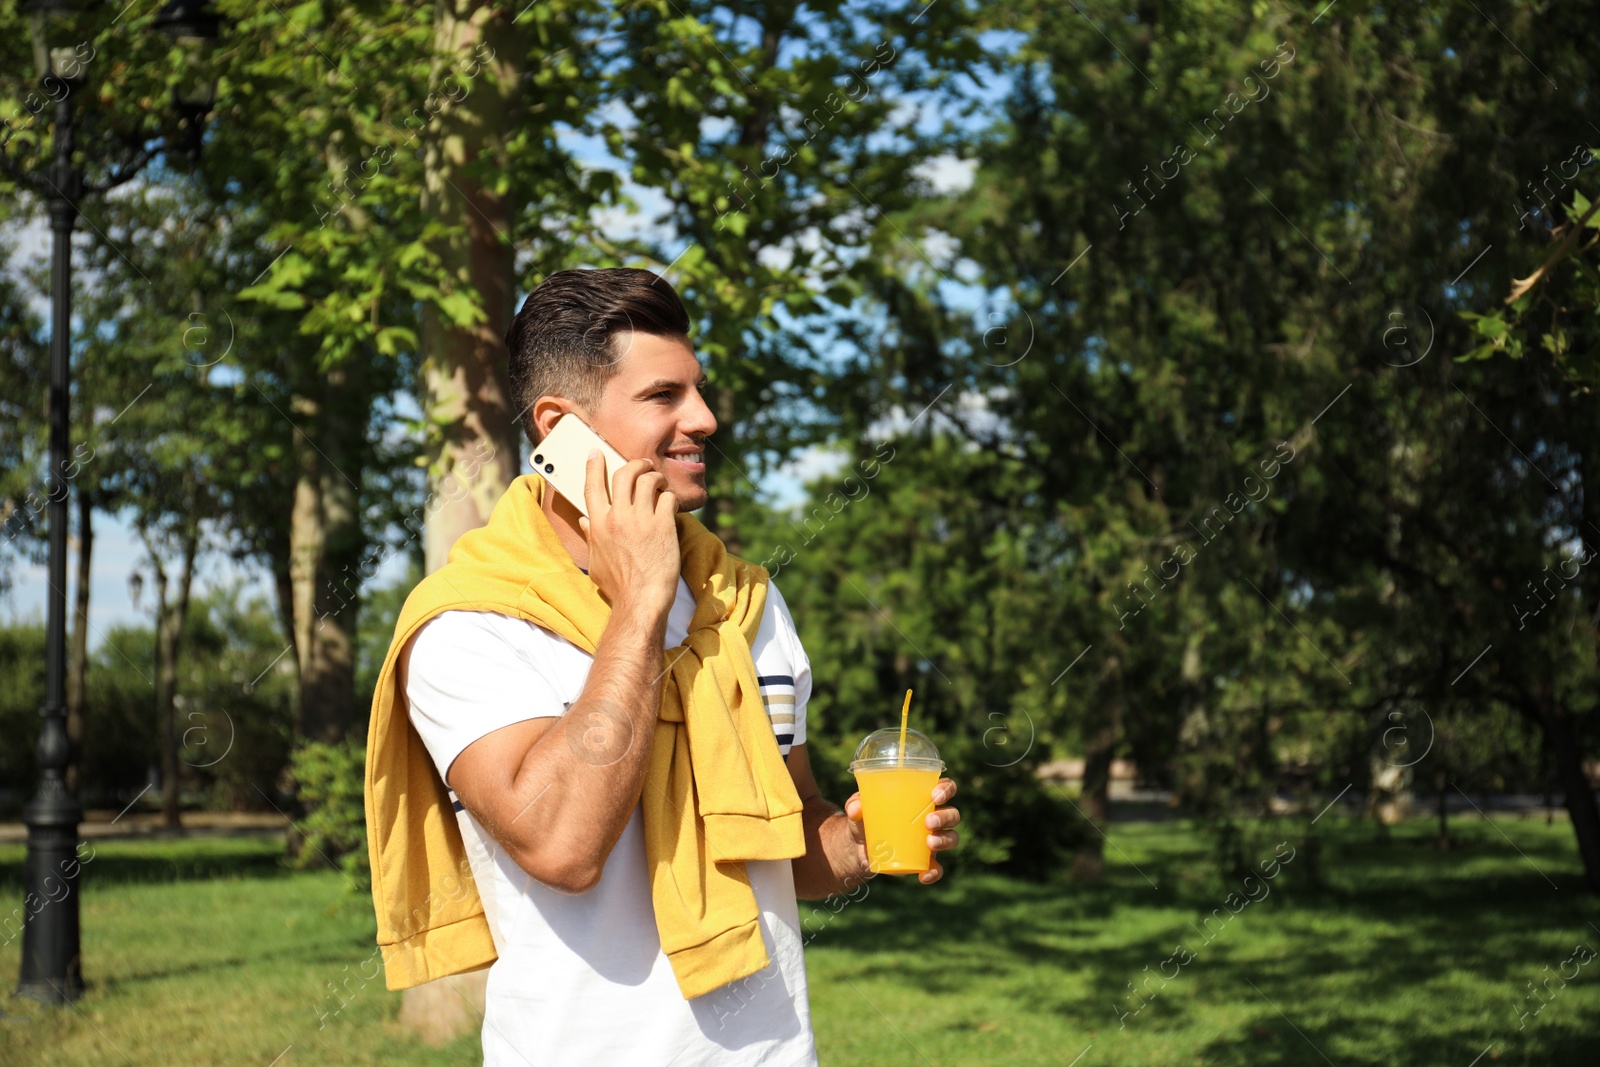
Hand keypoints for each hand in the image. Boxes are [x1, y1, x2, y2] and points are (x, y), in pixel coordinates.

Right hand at [578, 450, 678, 615]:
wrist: (641, 600)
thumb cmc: (618, 585)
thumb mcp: (596, 561)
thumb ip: (591, 536)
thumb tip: (584, 520)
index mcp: (598, 524)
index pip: (592, 486)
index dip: (595, 466)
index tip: (597, 453)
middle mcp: (617, 517)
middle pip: (624, 474)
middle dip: (636, 464)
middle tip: (644, 465)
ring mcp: (640, 519)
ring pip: (648, 480)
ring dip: (656, 477)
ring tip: (660, 484)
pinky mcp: (663, 525)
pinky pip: (667, 497)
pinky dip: (670, 497)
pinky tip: (671, 505)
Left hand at [842, 777, 960, 885]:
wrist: (858, 847)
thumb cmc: (865, 818)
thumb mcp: (857, 808)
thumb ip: (855, 804)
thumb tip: (856, 808)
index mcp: (922, 797)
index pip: (945, 788)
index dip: (947, 789)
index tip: (935, 795)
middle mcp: (933, 817)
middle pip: (953, 814)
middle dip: (945, 817)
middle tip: (929, 821)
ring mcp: (931, 840)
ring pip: (951, 838)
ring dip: (945, 840)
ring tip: (930, 843)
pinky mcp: (925, 861)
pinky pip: (937, 867)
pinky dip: (934, 872)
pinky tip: (924, 875)